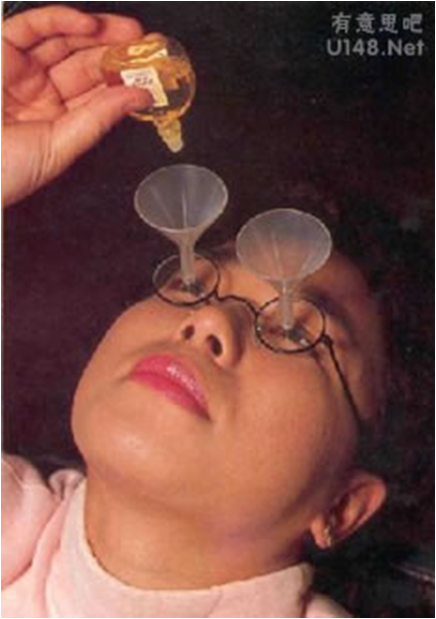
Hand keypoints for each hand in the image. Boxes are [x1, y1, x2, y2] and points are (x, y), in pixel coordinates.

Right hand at [2, 6, 151, 205]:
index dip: (122, 82)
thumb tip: (136, 98)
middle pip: (85, 64)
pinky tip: (91, 26)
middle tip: (146, 48)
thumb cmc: (0, 170)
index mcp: (55, 121)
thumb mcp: (59, 148)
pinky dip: (63, 21)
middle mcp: (39, 92)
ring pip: (65, 41)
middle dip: (116, 54)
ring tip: (129, 36)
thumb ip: (97, 120)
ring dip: (98, 34)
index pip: (96, 95)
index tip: (151, 75)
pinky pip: (34, 25)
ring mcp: (20, 69)